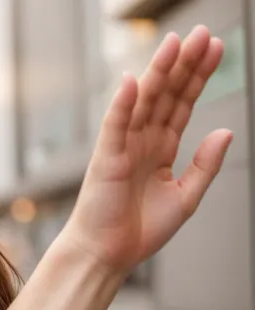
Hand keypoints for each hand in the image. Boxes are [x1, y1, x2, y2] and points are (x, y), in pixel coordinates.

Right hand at [62, 25, 232, 272]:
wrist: (108, 254)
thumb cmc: (139, 230)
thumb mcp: (186, 197)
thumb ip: (205, 164)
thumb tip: (226, 130)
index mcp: (160, 149)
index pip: (182, 104)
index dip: (199, 77)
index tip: (215, 49)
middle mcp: (142, 141)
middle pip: (166, 95)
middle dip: (184, 64)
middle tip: (202, 33)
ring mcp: (123, 147)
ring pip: (143, 103)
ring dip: (158, 72)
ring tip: (176, 43)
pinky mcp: (106, 158)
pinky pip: (115, 126)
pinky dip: (122, 104)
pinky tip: (133, 81)